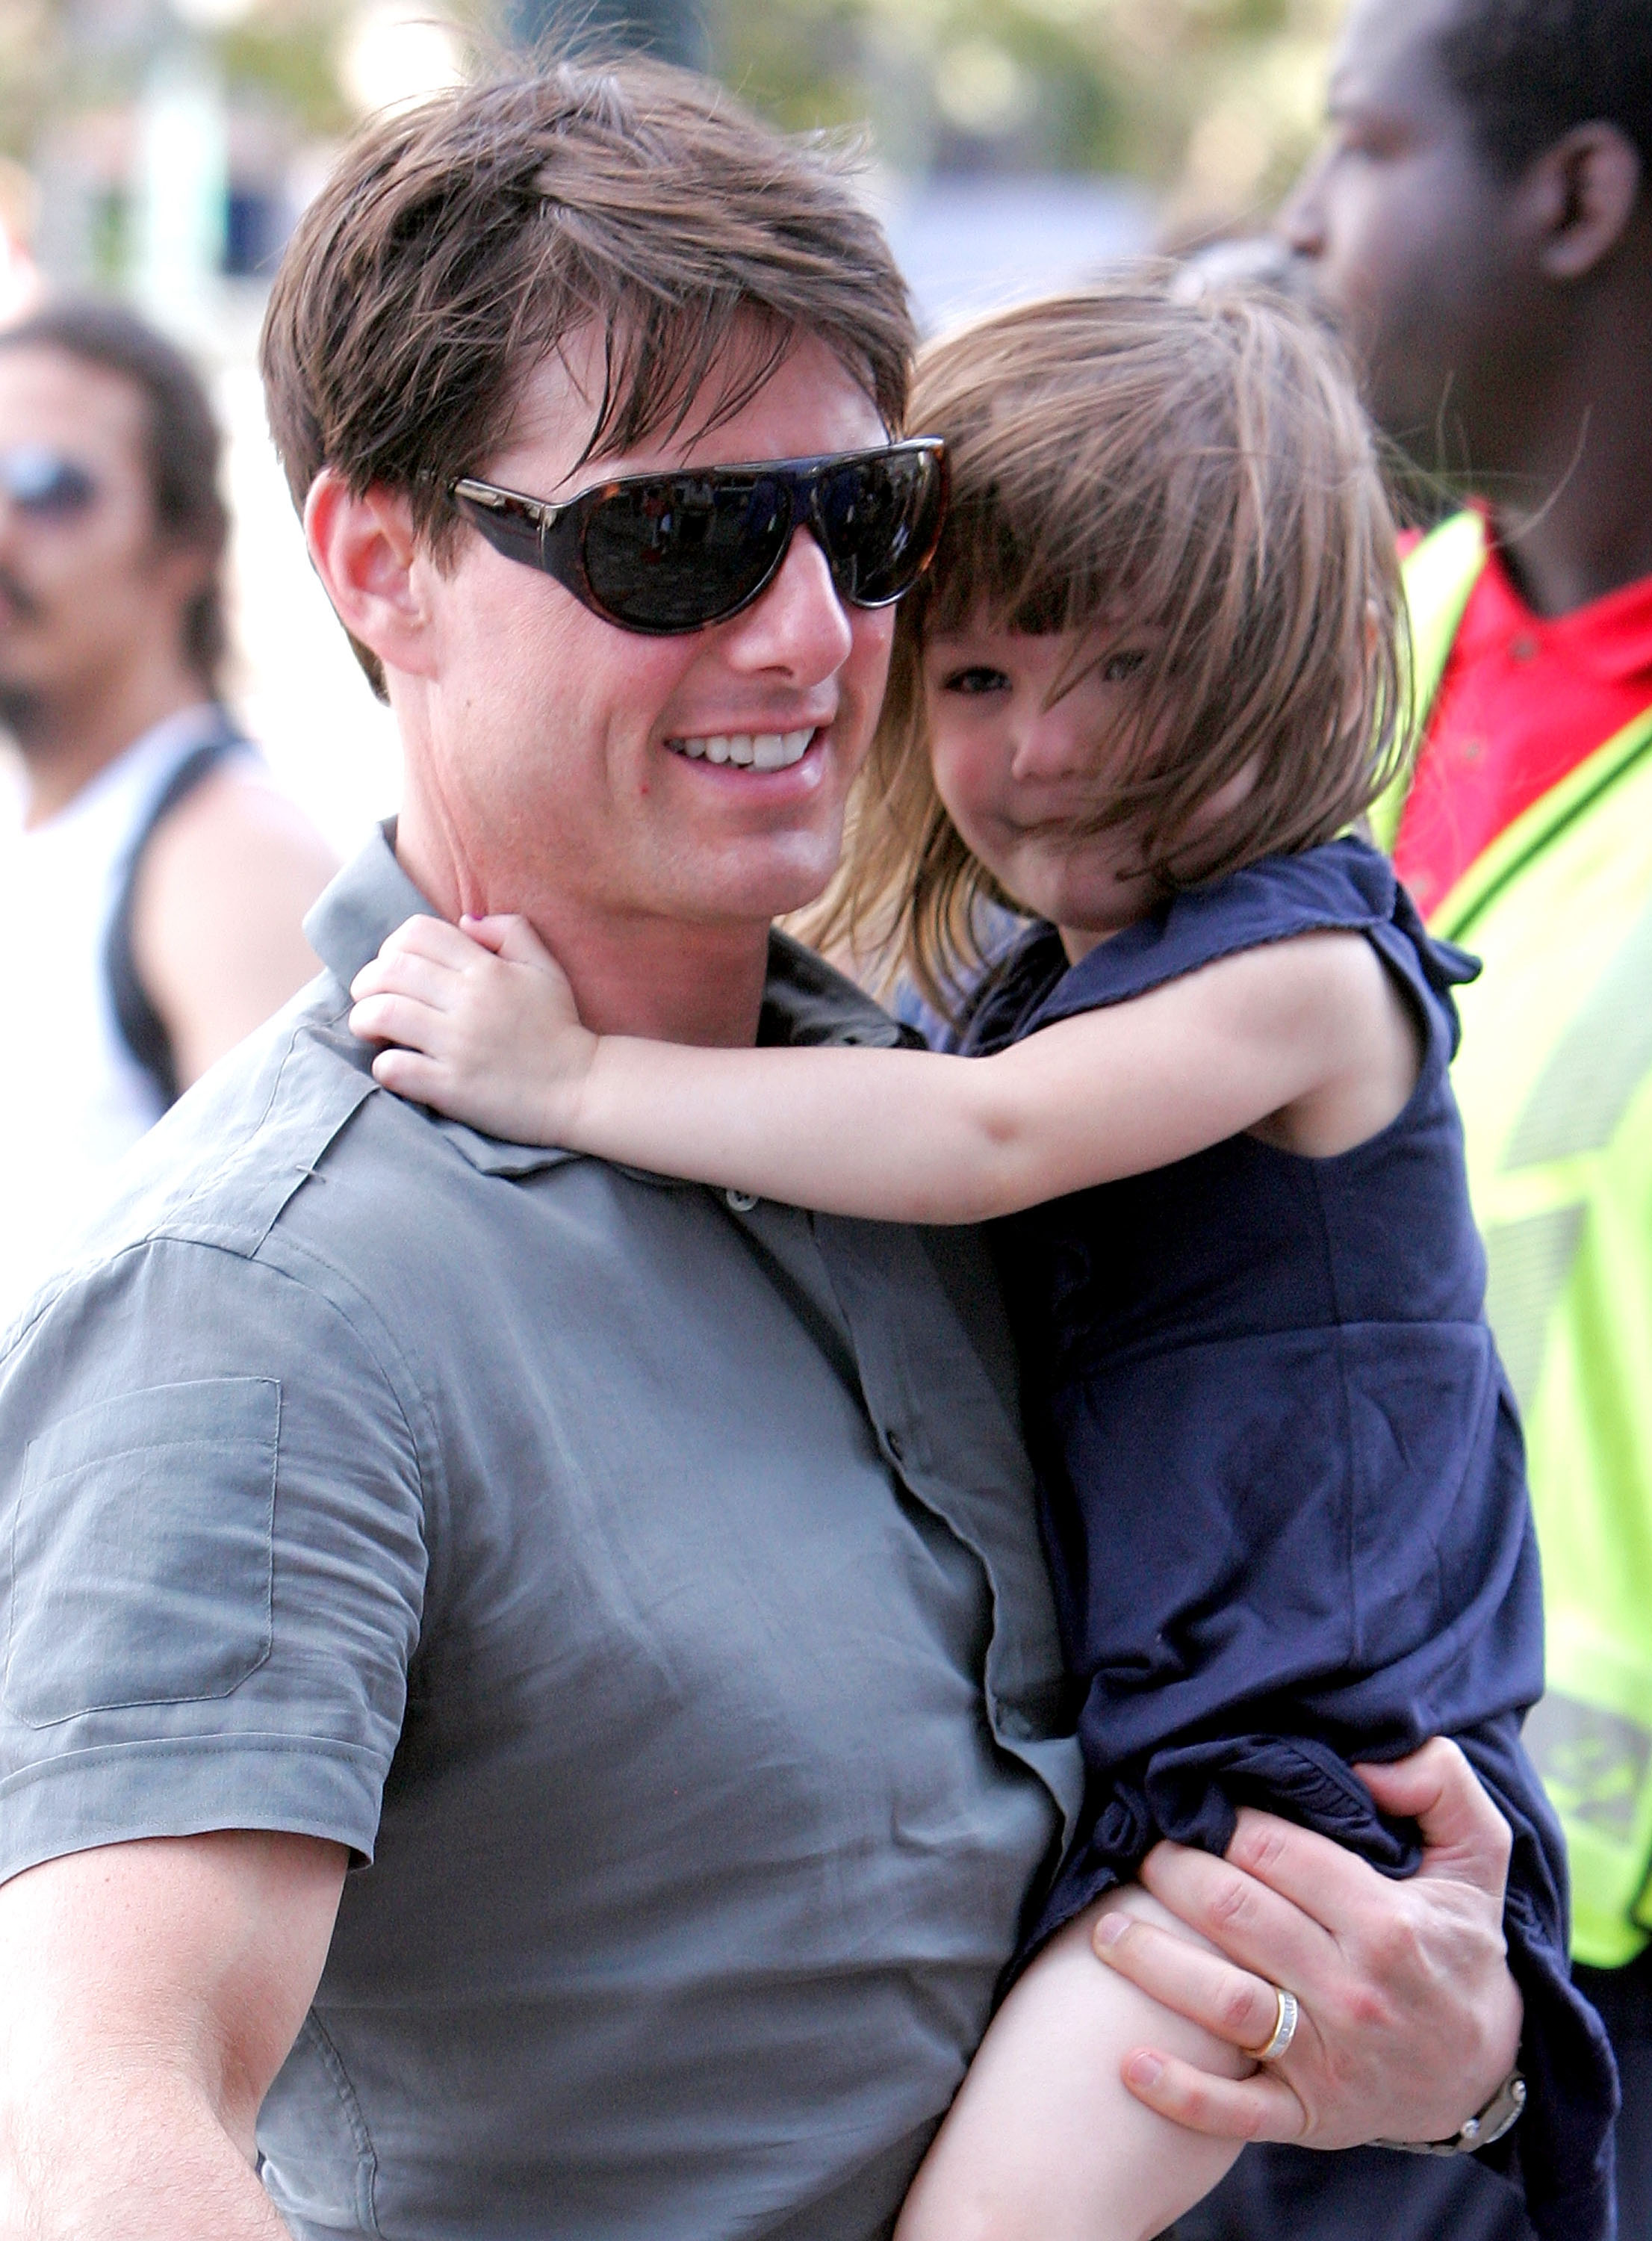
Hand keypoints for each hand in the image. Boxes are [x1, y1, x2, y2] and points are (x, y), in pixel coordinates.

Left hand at [349, 911, 595, 1143]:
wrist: (583, 1089)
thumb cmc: (560, 1028)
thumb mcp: (546, 968)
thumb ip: (511, 931)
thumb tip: (464, 920)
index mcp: (487, 969)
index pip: (416, 934)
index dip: (392, 945)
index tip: (394, 968)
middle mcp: (469, 1001)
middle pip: (389, 971)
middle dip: (366, 982)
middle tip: (370, 999)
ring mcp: (458, 1045)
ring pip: (381, 1014)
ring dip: (364, 1020)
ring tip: (371, 1029)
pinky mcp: (452, 1087)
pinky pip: (394, 1067)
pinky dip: (384, 1065)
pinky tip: (395, 1066)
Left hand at [1092, 1739, 1522, 2147]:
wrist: (1484, 2072)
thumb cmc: (1461, 1948)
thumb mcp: (1478, 1857)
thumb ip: (1440, 1784)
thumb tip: (1373, 1760)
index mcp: (1388, 1923)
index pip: (1278, 1853)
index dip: (1226, 1823)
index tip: (1196, 1807)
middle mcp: (1354, 1992)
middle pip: (1237, 1916)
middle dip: (1175, 1874)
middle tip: (1143, 1852)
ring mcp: (1328, 2060)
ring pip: (1224, 2003)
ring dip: (1153, 1963)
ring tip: (1105, 1931)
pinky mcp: (1309, 2117)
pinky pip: (1235, 2113)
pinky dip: (1180, 2093)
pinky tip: (1129, 2064)